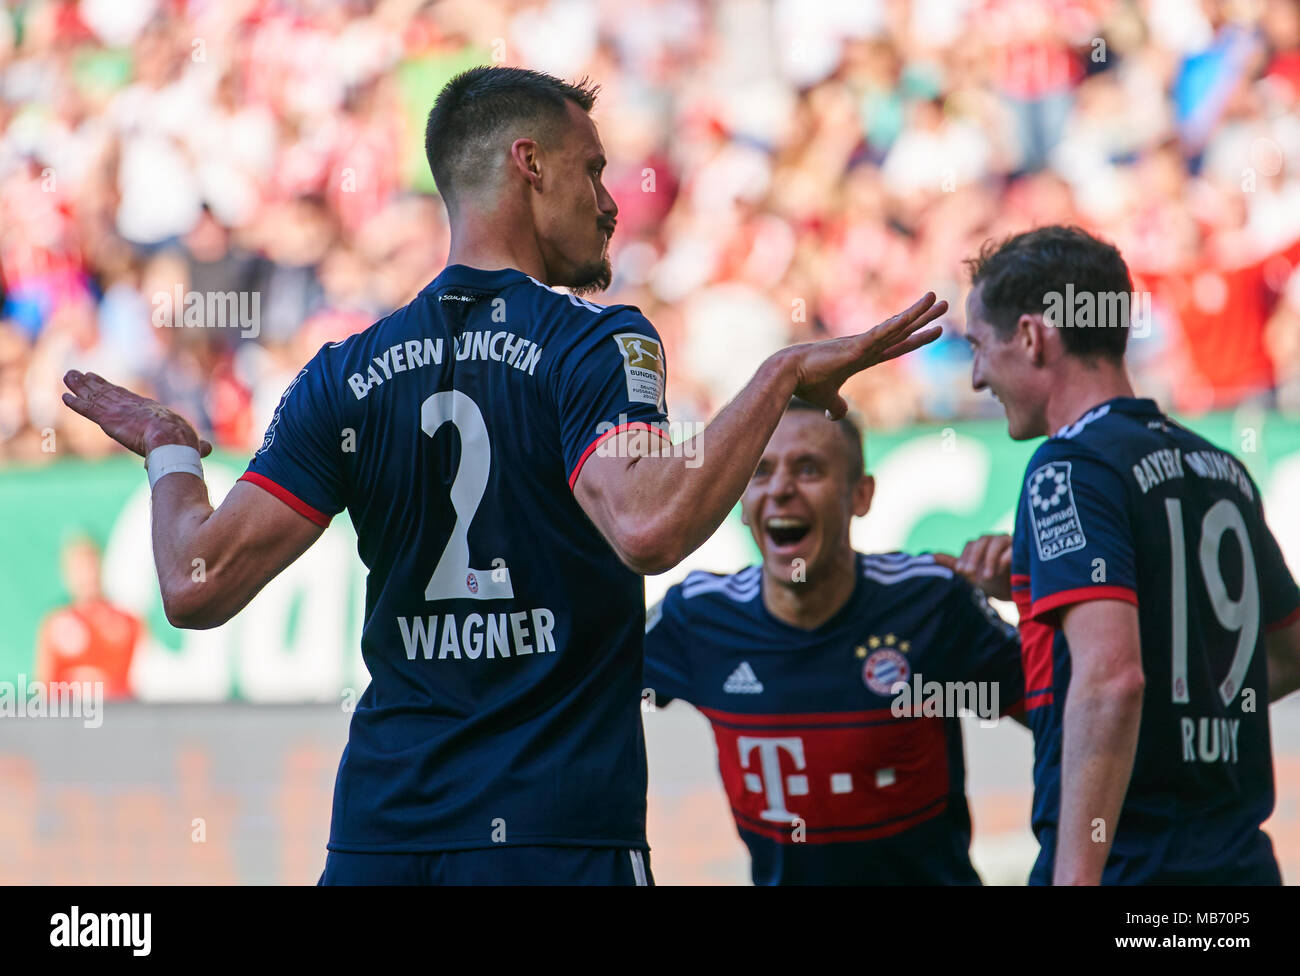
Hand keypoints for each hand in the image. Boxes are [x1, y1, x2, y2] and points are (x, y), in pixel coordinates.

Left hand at [62, 370, 211, 458]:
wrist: (173, 441)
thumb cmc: (185, 443)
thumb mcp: (192, 443)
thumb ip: (197, 446)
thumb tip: (208, 449)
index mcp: (149, 411)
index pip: (127, 397)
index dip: (114, 389)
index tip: (103, 382)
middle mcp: (131, 407)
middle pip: (108, 392)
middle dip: (93, 383)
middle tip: (79, 374)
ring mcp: (118, 412)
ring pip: (95, 397)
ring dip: (80, 387)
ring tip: (68, 376)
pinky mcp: (108, 421)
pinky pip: (88, 411)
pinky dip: (76, 404)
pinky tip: (65, 397)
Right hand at [775, 292, 946, 418]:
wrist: (788, 374)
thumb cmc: (805, 384)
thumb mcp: (827, 399)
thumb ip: (836, 407)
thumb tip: (835, 416)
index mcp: (862, 357)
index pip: (897, 346)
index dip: (917, 339)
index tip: (936, 331)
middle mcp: (865, 346)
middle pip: (902, 330)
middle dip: (924, 318)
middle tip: (944, 304)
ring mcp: (862, 343)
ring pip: (896, 325)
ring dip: (917, 312)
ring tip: (937, 298)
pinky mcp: (855, 346)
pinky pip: (881, 333)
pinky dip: (897, 325)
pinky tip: (911, 316)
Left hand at [933, 533, 1012, 600]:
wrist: (1017, 593)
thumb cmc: (993, 582)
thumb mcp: (972, 576)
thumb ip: (953, 564)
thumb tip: (931, 556)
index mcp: (982, 546)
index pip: (971, 545)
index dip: (965, 557)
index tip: (961, 571)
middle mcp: (996, 541)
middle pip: (982, 540)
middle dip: (974, 557)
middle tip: (970, 573)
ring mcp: (1011, 543)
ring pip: (997, 542)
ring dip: (989, 558)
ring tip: (987, 576)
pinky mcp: (1024, 550)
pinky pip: (1014, 548)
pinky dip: (1006, 557)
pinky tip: (1002, 569)